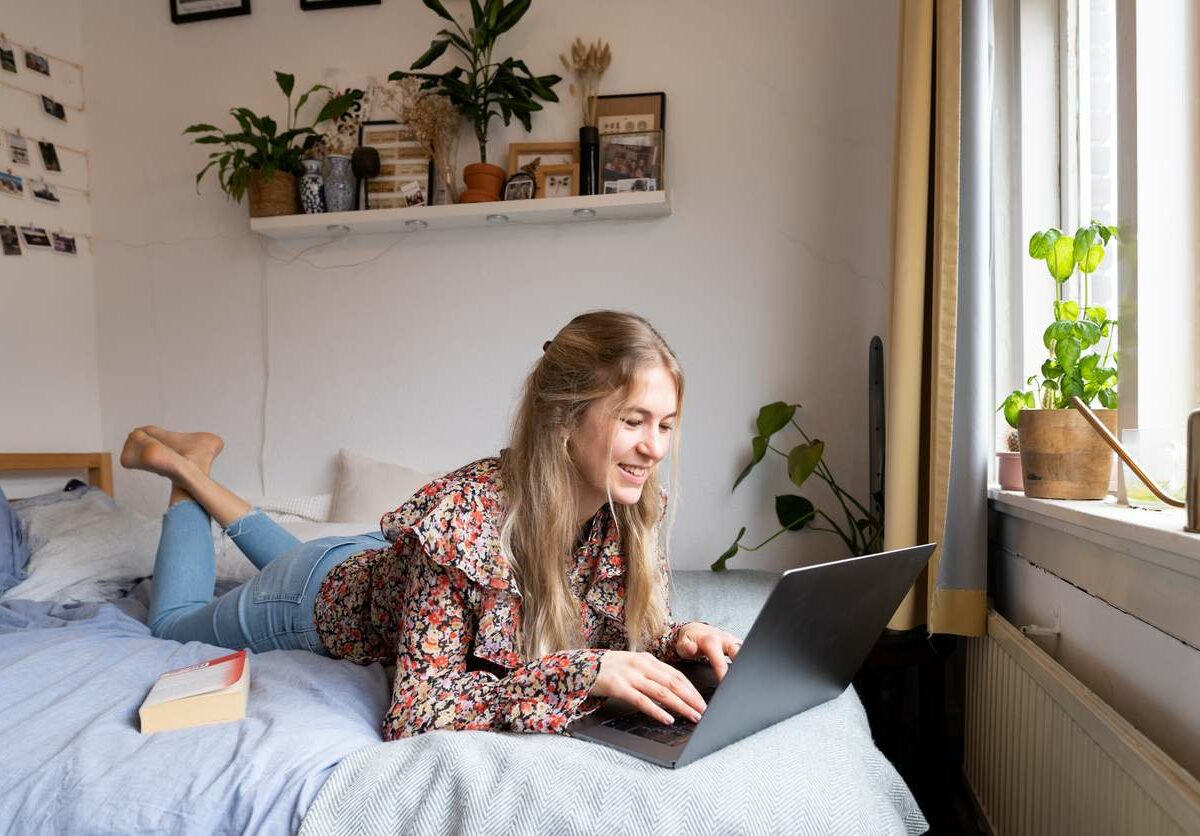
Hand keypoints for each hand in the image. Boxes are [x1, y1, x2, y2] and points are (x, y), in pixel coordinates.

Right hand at [592, 650, 707, 725]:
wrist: (579, 666)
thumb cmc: (607, 670)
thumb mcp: (632, 667)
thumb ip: (649, 675)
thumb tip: (671, 690)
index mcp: (647, 659)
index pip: (676, 674)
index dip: (691, 689)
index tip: (703, 701)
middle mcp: (641, 665)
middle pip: (673, 683)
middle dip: (691, 698)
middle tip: (704, 711)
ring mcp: (629, 675)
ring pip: (661, 692)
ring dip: (680, 706)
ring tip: (692, 716)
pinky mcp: (618, 686)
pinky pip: (642, 700)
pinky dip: (657, 711)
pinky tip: (667, 719)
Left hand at [673, 622, 742, 681]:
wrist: (695, 629)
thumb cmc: (689, 639)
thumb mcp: (682, 643)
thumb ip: (686, 647)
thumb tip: (692, 648)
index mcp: (712, 641)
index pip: (721, 663)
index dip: (724, 676)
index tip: (726, 688)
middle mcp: (725, 640)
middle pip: (740, 655)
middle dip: (743, 669)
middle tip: (741, 684)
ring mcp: (733, 641)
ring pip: (746, 653)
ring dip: (747, 665)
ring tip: (746, 681)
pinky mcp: (737, 643)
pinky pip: (746, 652)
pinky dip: (747, 662)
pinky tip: (747, 674)